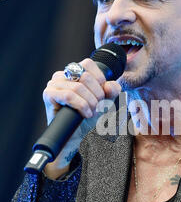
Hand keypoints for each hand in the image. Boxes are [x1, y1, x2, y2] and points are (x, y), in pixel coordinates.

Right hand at [42, 58, 120, 176]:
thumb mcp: (104, 103)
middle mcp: (62, 75)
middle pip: (85, 76)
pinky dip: (81, 105)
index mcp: (73, 72)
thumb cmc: (87, 118)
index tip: (102, 95)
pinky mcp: (48, 95)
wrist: (75, 137)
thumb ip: (112, 91)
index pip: (88, 64)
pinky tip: (85, 114)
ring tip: (91, 112)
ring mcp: (53, 84)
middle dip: (97, 95)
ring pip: (78, 87)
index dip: (99, 80)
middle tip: (97, 107)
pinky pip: (69, 95)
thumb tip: (111, 84)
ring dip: (90, 102)